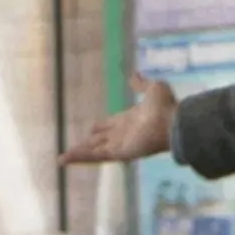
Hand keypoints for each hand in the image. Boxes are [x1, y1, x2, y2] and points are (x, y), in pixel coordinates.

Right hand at [58, 73, 177, 164]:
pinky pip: (95, 156)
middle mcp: (123, 135)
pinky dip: (79, 158)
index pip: (109, 125)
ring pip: (94, 151)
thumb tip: (135, 75)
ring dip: (77, 154)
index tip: (90, 128)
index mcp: (129, 120)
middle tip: (71, 149)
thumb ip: (141, 84)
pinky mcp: (118, 153)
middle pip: (99, 141)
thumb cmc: (166, 106)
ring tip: (61, 159)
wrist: (174, 121)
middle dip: (86, 145)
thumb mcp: (153, 88)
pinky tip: (65, 159)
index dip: (100, 127)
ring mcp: (120, 145)